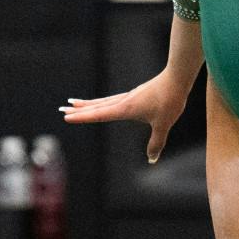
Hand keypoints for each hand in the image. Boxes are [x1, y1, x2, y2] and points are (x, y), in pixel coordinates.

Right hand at [60, 70, 189, 162]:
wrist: (177, 79)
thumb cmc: (169, 101)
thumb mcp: (163, 125)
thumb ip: (156, 142)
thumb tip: (152, 159)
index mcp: (125, 108)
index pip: (99, 113)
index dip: (82, 117)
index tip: (67, 117)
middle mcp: (123, 101)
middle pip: (96, 106)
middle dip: (79, 110)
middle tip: (62, 110)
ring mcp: (128, 97)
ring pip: (103, 101)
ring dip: (88, 104)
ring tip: (74, 103)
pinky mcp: (135, 95)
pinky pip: (113, 100)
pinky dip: (102, 102)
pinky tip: (103, 105)